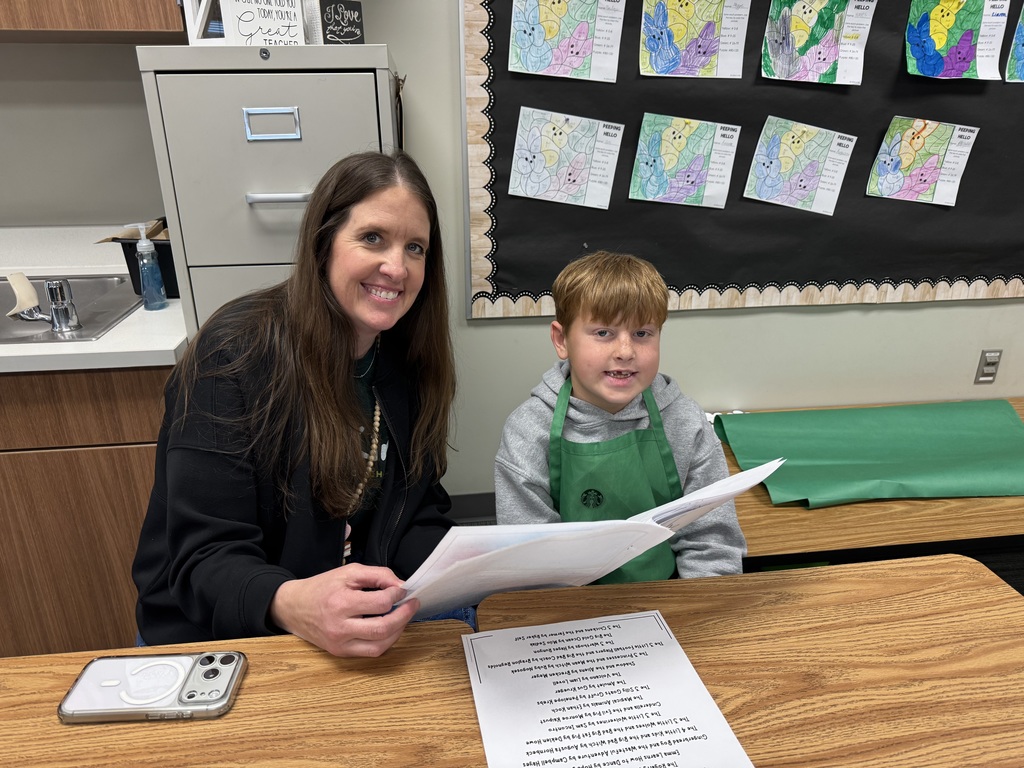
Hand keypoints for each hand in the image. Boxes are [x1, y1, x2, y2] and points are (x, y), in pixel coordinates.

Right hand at [269, 563, 419, 656]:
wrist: (293, 608)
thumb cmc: (321, 587)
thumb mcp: (348, 572)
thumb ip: (377, 575)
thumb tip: (400, 586)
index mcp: (340, 603)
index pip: (380, 603)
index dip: (397, 595)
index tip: (402, 590)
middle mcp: (339, 627)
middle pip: (383, 628)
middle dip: (404, 615)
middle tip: (413, 604)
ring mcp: (340, 644)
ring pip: (380, 645)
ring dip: (398, 630)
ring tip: (403, 616)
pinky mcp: (341, 652)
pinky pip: (371, 652)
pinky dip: (386, 641)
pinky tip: (390, 628)